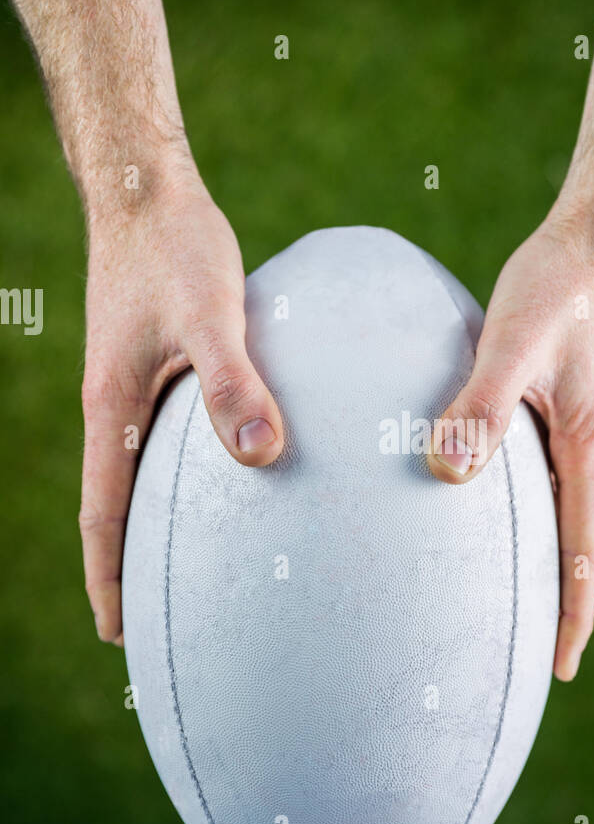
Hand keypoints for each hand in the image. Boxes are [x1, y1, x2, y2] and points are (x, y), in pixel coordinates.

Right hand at [80, 170, 284, 643]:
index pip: (102, 513)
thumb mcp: (211, 313)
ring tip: (191, 571)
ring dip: (157, 525)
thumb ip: (234, 381)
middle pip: (117, 507)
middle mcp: (117, 407)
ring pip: (143, 475)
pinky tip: (230, 480)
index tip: (117, 635)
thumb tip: (262, 456)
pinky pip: (169, 438)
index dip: (107, 576)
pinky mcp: (161, 365)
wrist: (148, 188)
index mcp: (112, 409)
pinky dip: (187, 475)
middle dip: (130, 569)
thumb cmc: (175, 247)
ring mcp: (137, 387)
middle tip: (155, 627)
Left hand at [427, 216, 593, 680]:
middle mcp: (588, 444)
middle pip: (574, 542)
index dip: (574, 612)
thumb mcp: (515, 342)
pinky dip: (521, 503)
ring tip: (506, 597)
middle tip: (529, 656)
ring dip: (541, 554)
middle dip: (558, 600)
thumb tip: (445, 472)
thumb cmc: (560, 283)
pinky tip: (485, 502)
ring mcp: (577, 423)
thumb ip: (480, 405)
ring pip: (557, 507)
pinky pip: (540, 469)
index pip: (584, 551)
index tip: (561, 668)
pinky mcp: (562, 400)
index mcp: (587, 445)